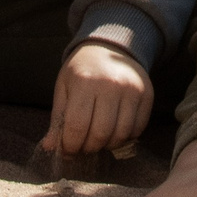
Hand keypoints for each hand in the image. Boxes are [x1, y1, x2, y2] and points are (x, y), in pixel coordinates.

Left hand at [43, 42, 151, 156]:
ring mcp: (132, 90)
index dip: (70, 145)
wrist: (110, 47)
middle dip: (88, 148)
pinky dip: (124, 137)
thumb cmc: (82, 71)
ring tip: (98, 139)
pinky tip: (114, 129)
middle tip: (83, 145)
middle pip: (100, 134)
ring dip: (107, 145)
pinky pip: (137, 129)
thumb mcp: (64, 89)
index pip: (77, 127)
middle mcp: (111, 85)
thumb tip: (49, 147)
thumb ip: (58, 119)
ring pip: (120, 135)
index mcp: (85, 82)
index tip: (68, 149)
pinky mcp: (147, 94)